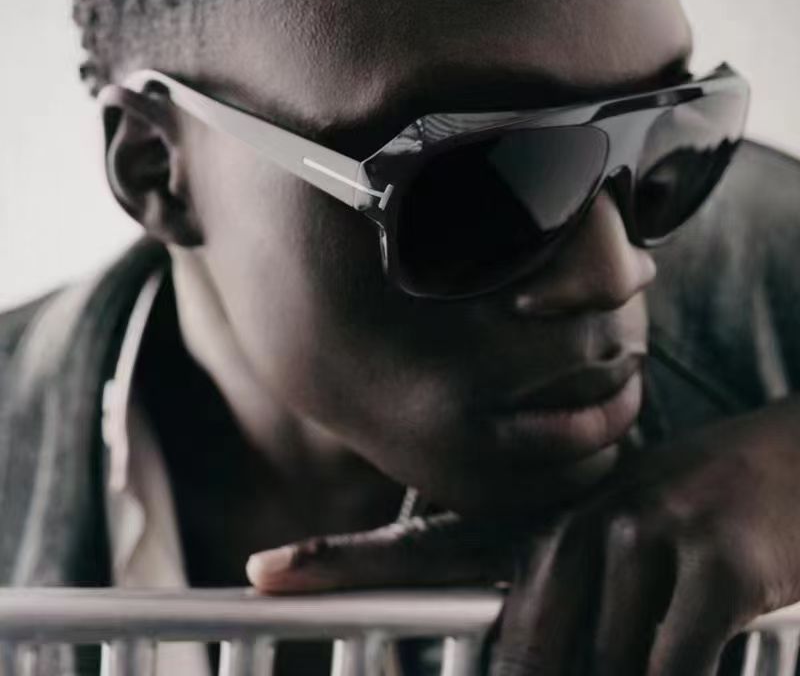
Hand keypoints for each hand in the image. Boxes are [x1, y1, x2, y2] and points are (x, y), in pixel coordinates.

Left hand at [247, 400, 799, 674]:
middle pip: (524, 650)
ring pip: (598, 670)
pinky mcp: (709, 565)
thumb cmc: (697, 516)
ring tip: (661, 624)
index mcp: (542, 519)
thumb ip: (556, 597)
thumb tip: (525, 655)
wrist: (795, 464)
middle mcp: (575, 520)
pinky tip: (688, 645)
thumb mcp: (617, 543)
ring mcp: (640, 534)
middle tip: (595, 655)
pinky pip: (665, 670)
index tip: (264, 570)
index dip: (343, 562)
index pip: (427, 544)